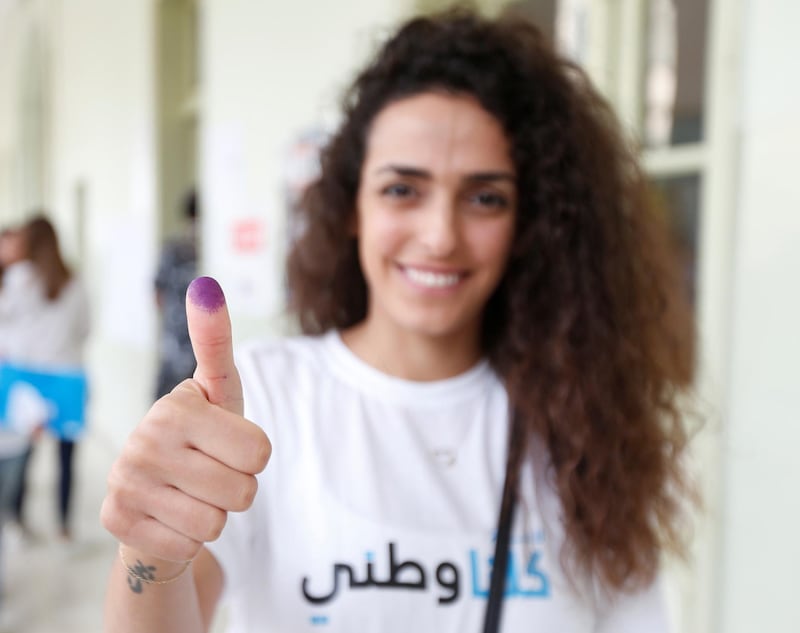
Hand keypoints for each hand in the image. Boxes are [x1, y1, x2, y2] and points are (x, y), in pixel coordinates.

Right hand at [101, 277, 270, 562]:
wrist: (155, 491)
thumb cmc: (202, 437)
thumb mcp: (217, 390)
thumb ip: (216, 340)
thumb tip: (206, 283)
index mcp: (177, 406)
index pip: (260, 453)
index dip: (255, 457)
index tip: (228, 443)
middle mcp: (143, 440)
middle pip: (243, 491)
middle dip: (237, 489)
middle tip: (210, 474)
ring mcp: (125, 482)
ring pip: (216, 523)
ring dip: (214, 515)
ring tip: (191, 494)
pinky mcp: (115, 521)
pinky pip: (188, 546)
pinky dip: (187, 538)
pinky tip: (170, 516)